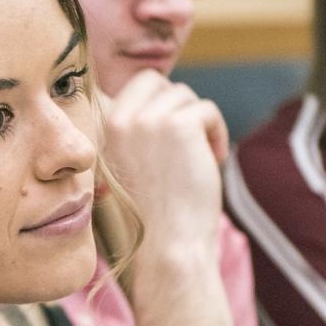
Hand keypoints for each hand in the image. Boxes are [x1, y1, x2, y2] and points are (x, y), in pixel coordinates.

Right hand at [99, 69, 228, 254]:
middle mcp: (123, 118)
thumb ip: (137, 131)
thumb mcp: (131, 163)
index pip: (139, 84)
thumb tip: (162, 96)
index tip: (174, 133)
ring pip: (187, 97)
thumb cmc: (155, 212)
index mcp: (108, 128)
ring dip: (201, 123)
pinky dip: (217, 133)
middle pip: (160, 81)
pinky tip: (213, 159)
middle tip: (190, 141)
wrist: (168, 244)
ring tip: (202, 157)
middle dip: (180, 106)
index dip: (162, 101)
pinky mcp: (180, 125)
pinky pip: (207, 110)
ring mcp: (150, 120)